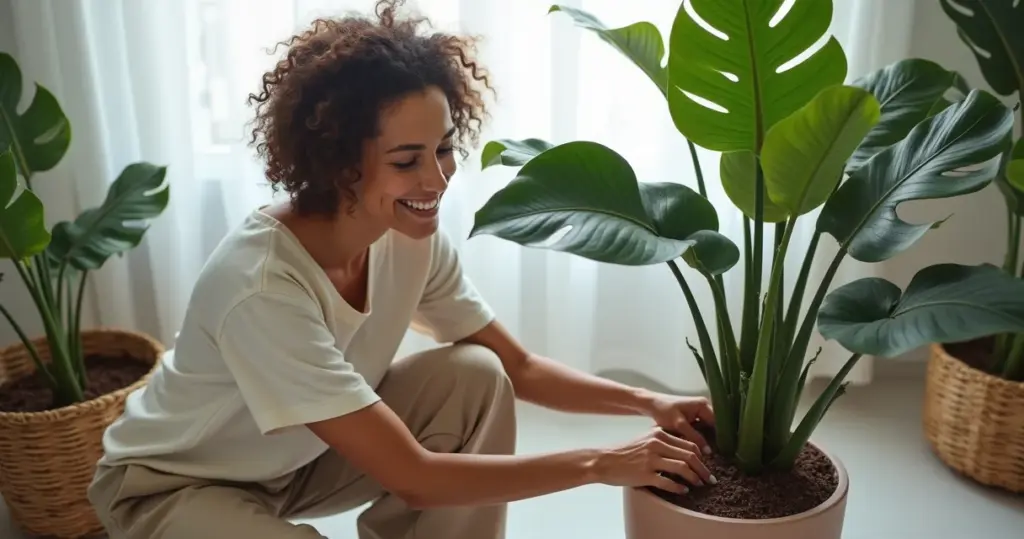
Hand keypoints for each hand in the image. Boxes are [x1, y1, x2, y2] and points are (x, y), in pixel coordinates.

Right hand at [593, 428, 715, 493]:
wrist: (604, 460)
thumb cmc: (625, 451)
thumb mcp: (645, 438)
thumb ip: (662, 440)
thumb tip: (684, 448)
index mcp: (659, 435)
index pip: (689, 444)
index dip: (702, 456)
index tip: (706, 464)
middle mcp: (656, 445)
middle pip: (690, 456)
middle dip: (703, 469)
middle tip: (709, 478)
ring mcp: (651, 460)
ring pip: (683, 468)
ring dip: (695, 478)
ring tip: (699, 484)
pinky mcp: (645, 475)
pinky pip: (668, 483)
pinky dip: (679, 488)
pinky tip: (684, 491)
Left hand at [645, 394, 715, 454]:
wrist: (651, 404)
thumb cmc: (663, 411)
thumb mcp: (679, 424)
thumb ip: (694, 436)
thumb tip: (709, 451)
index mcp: (703, 405)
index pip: (719, 423)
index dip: (721, 437)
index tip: (723, 452)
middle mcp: (705, 407)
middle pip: (716, 426)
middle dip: (716, 439)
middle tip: (720, 456)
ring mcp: (700, 412)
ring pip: (709, 428)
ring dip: (710, 439)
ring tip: (714, 455)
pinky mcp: (694, 417)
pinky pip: (703, 428)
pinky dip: (703, 437)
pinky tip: (703, 449)